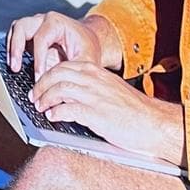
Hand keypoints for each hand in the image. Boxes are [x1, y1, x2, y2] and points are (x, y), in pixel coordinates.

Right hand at [7, 11, 104, 75]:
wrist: (88, 42)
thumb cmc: (87, 48)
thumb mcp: (86, 59)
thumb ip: (73, 70)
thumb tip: (59, 84)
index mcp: (57, 23)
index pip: (41, 39)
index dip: (38, 60)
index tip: (38, 77)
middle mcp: (43, 21)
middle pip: (22, 27)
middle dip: (16, 48)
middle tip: (15, 68)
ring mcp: (34, 26)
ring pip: (15, 30)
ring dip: (11, 49)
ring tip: (13, 67)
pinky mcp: (29, 35)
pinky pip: (14, 38)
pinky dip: (12, 50)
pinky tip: (15, 65)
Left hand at [30, 61, 184, 164]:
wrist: (155, 123)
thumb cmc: (134, 110)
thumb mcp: (111, 90)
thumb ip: (92, 87)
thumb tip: (71, 93)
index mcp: (97, 72)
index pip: (64, 66)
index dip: (47, 75)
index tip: (40, 86)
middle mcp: (94, 80)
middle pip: (57, 74)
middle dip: (41, 85)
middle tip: (34, 97)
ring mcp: (95, 96)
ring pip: (59, 89)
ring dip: (45, 99)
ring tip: (41, 108)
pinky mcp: (96, 114)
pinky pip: (68, 109)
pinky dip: (56, 113)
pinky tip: (53, 117)